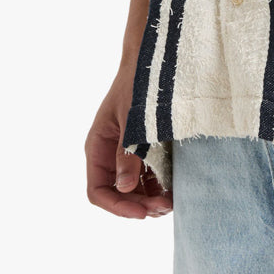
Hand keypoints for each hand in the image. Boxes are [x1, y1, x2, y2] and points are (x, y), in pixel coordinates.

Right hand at [85, 66, 173, 219]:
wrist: (153, 61)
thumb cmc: (139, 85)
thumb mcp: (133, 120)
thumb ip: (127, 154)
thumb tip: (125, 188)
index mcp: (98, 147)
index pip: (98, 190)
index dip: (117, 206)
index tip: (141, 213)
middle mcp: (109, 154)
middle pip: (118, 193)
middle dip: (139, 205)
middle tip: (165, 207)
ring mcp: (126, 153)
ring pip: (134, 189)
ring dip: (151, 199)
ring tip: (172, 201)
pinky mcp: (143, 150)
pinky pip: (148, 177)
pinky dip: (159, 187)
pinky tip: (174, 188)